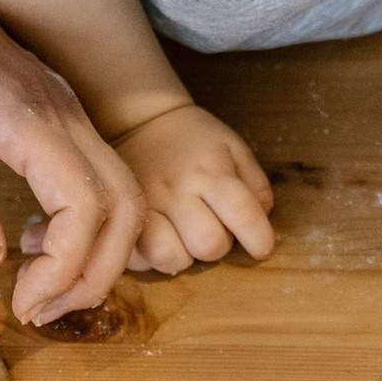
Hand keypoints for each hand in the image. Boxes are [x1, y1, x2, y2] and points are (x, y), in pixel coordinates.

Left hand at [0, 0, 143, 324]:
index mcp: (22, 115)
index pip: (84, 206)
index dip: (64, 268)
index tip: (20, 301)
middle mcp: (60, 111)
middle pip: (125, 205)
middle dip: (94, 273)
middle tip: (38, 312)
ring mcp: (65, 108)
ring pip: (124, 192)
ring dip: (96, 253)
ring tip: (42, 290)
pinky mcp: (56, 112)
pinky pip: (101, 177)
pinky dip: (87, 226)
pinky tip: (34, 244)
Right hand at [95, 103, 275, 274]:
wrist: (139, 122)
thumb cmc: (194, 142)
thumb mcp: (233, 149)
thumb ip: (256, 186)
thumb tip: (261, 225)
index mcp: (210, 170)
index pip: (243, 213)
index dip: (259, 240)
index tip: (260, 247)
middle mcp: (176, 189)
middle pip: (209, 244)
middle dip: (218, 246)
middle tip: (212, 229)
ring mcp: (144, 205)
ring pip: (170, 257)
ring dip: (184, 256)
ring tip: (184, 238)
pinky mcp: (120, 219)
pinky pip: (138, 257)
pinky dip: (152, 258)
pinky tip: (160, 239)